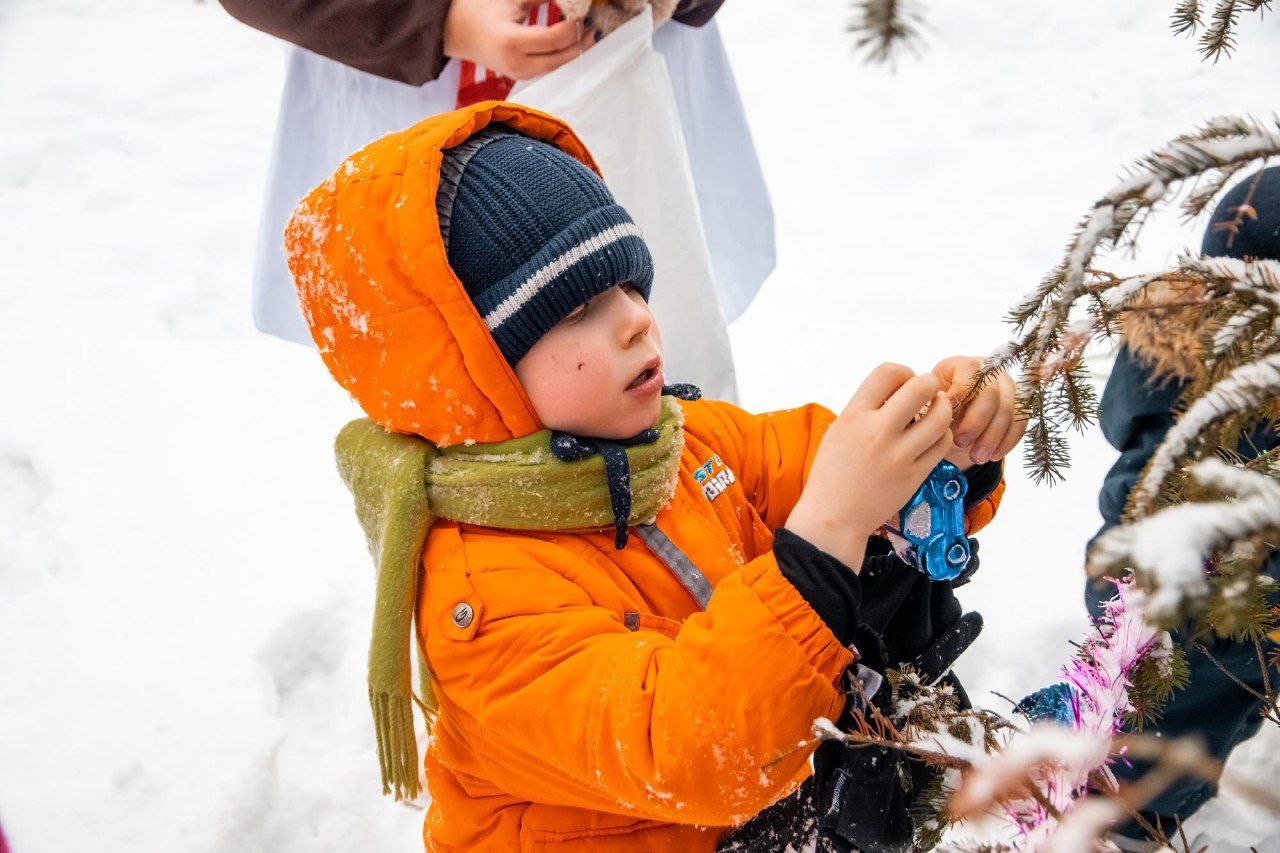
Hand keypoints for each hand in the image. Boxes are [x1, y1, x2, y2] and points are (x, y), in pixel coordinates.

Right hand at [444, 0, 595, 79]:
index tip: (581, 13)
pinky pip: (548, 67)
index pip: (553, 39)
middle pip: (559, 57)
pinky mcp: (521, 77)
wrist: (457, 32)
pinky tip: (571, 42)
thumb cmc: (481, 9)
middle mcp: (516, 64)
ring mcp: (519, 74)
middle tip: (591, 25)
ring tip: (587, 34)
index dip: (572, 27)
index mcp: (511, 42)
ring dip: (573, 50)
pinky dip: (561, 55)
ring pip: (556, 65)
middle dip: (578, 41)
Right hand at [786, 364, 952, 569]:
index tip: (903, 384)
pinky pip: (942, 444)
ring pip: (940, 417)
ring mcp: (898, 455)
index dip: (903, 372)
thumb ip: (867, 407)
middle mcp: (877, 432)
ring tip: (936, 412)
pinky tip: (934, 436)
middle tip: (927, 394)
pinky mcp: (914, 476)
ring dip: (943, 408)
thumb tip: (900, 388)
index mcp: (853, 416)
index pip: (888, 372)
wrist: (833, 517)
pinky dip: (943, 434)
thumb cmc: (834, 471)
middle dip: (930, 384)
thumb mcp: (840, 430)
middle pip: (921, 387)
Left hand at [931, 355, 1025, 468]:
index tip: (942, 422)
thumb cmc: (937, 409)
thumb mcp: (930, 405)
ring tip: (976, 457)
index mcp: (963, 365)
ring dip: (992, 437)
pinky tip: (993, 456)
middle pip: (991, 393)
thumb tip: (937, 416)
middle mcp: (990, 371)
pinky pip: (1020, 423)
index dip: (957, 399)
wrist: (955, 417)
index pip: (967, 376)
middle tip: (960, 443)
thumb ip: (933, 407)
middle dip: (976, 422)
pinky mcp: (1020, 405)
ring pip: (1008, 410)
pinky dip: (1007, 442)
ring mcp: (1008, 387)